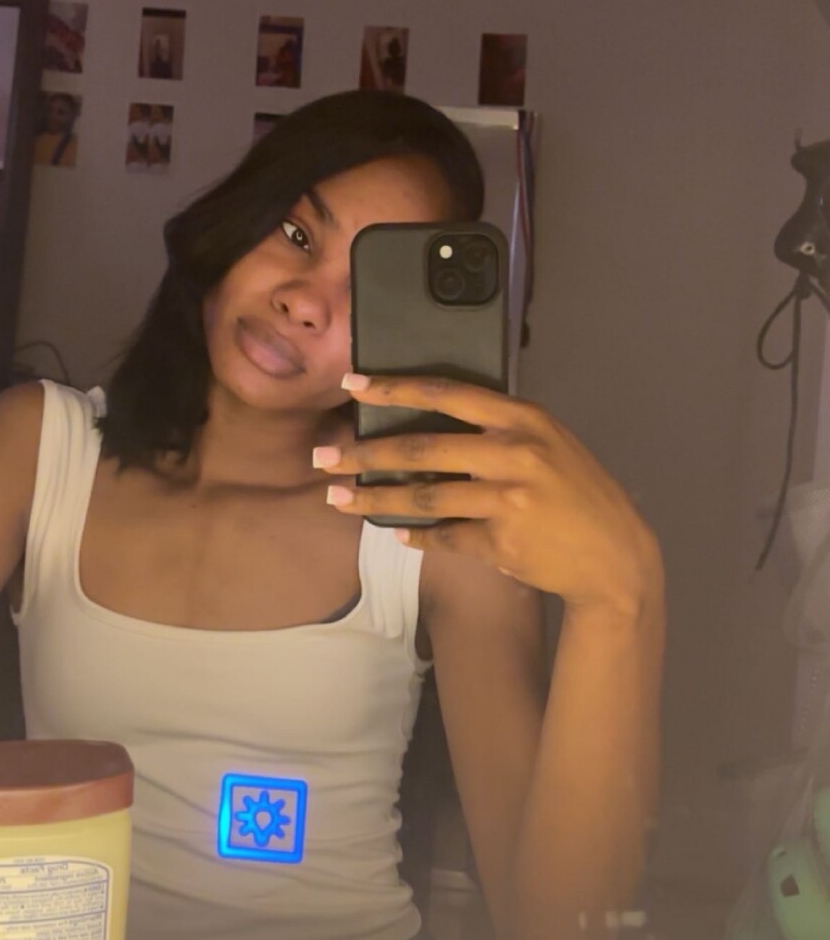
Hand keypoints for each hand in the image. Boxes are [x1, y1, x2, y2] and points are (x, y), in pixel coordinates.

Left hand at [314, 373, 661, 616]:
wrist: (616, 555)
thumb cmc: (579, 495)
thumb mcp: (549, 445)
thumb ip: (499, 432)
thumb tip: (432, 427)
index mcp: (524, 419)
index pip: (447, 393)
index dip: (395, 388)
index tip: (353, 384)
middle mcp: (515, 453)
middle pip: (423, 449)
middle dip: (364, 453)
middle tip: (323, 458)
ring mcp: (508, 499)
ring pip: (425, 497)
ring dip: (375, 500)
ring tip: (339, 500)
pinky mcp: (502, 541)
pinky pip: (446, 536)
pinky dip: (419, 536)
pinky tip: (399, 534)